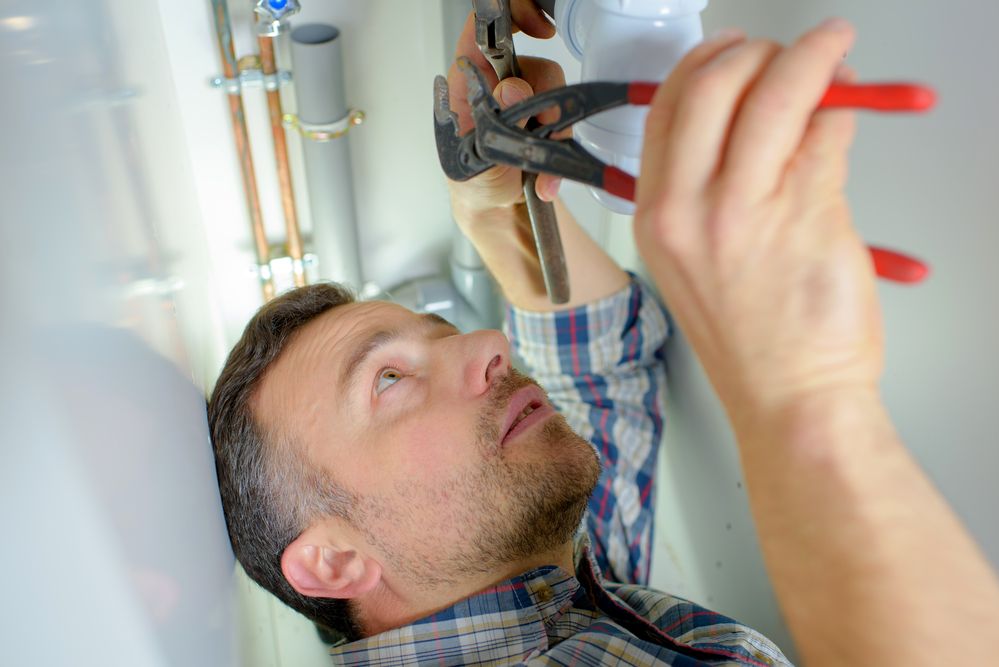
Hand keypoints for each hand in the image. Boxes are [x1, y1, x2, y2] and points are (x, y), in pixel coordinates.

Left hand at [445, 8, 564, 233]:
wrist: (493, 208)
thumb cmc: (471, 179)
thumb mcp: (472, 156)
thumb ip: (491, 123)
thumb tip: (513, 88)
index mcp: (469, 82)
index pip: (484, 31)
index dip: (513, 18)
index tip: (540, 31)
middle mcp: (500, 86)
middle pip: (537, 67)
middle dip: (544, 100)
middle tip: (534, 128)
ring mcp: (527, 104)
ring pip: (557, 97)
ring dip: (555, 134)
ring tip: (536, 169)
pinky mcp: (547, 124)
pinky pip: (567, 125)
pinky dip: (561, 154)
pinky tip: (545, 180)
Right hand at [633, 20, 881, 425]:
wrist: (788, 397)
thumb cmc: (750, 340)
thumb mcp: (694, 261)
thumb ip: (709, 188)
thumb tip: (753, 117)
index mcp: (656, 216)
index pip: (666, 109)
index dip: (703, 63)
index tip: (731, 51)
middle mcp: (689, 208)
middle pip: (711, 85)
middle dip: (755, 50)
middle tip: (786, 51)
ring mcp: (745, 210)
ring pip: (774, 94)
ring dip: (812, 57)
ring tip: (832, 51)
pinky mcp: (806, 212)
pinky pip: (825, 131)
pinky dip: (841, 106)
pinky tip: (847, 106)